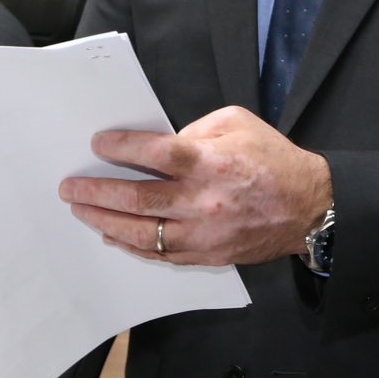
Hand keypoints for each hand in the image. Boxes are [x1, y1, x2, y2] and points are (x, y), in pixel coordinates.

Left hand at [58, 106, 332, 266]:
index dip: (120, 148)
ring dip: (105, 222)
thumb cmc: (272, 159)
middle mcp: (201, 200)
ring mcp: (203, 232)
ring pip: (141, 234)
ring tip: (82, 211)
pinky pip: (160, 255)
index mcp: (208, 161)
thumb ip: (195, 129)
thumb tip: (159, 145)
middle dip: (97, 193)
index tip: (97, 143)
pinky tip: (112, 236)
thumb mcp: (236, 122)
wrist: (308, 206)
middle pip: (137, 200)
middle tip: (70, 187)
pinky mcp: (207, 254)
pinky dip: (132, 245)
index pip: (153, 153)